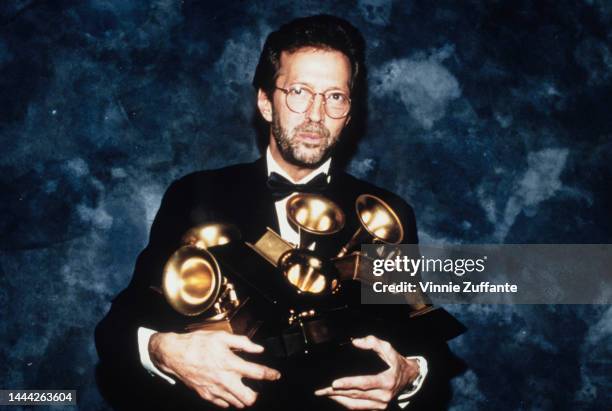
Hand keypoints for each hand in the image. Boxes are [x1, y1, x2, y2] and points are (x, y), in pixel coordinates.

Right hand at [149, 330, 280, 408]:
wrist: (174, 354)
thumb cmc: (198, 343)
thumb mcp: (222, 336)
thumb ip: (243, 342)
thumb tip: (259, 348)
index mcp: (231, 363)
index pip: (257, 373)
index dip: (270, 375)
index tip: (276, 375)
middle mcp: (225, 380)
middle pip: (249, 398)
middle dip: (256, 394)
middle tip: (257, 387)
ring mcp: (215, 390)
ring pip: (237, 403)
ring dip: (243, 397)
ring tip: (243, 389)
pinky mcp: (206, 395)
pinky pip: (223, 404)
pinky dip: (229, 399)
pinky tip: (228, 390)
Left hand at [314, 335, 418, 409]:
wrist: (409, 377)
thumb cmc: (396, 362)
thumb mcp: (388, 349)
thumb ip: (373, 342)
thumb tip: (355, 342)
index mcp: (387, 381)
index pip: (364, 383)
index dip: (349, 383)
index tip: (334, 383)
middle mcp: (384, 395)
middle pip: (356, 395)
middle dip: (337, 392)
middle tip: (322, 390)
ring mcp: (382, 404)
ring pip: (356, 404)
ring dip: (339, 399)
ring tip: (325, 394)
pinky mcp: (379, 408)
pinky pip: (360, 408)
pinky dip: (347, 403)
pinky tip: (336, 398)